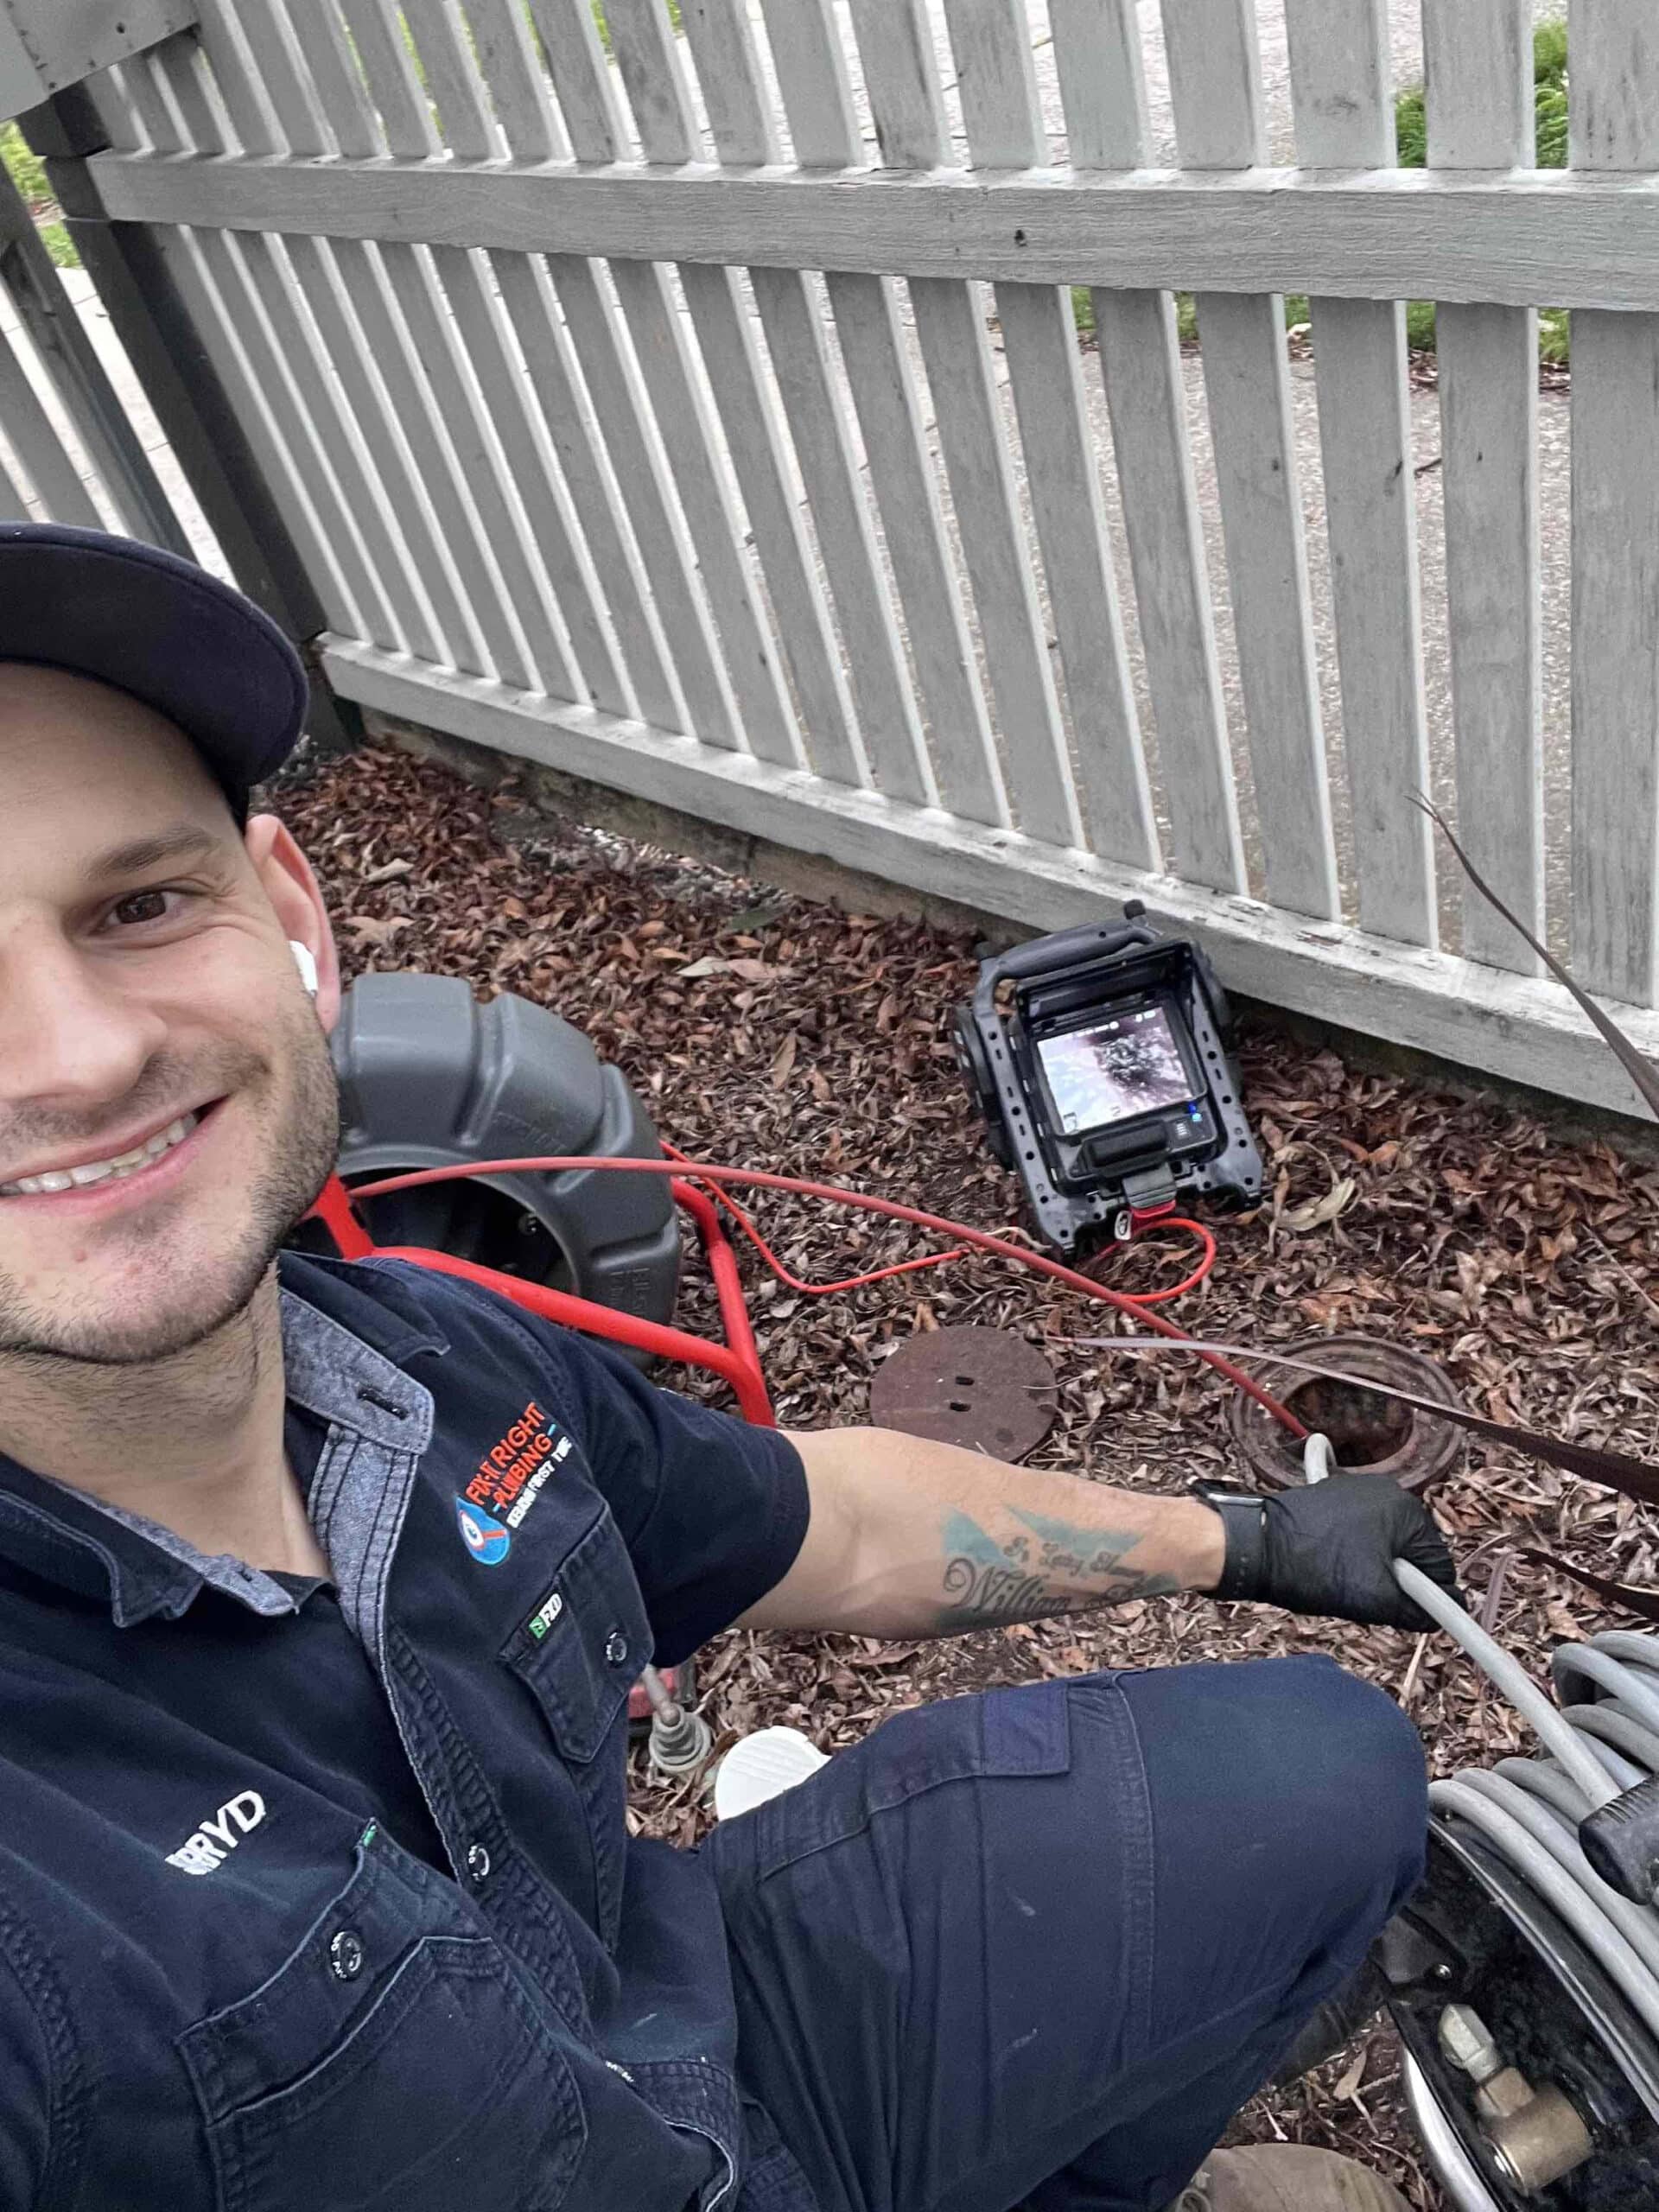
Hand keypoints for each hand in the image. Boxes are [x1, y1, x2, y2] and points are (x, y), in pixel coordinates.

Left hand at [1202, 1471, 1460, 1628]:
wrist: (1253, 1546)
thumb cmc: (1316, 1569)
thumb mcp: (1376, 1600)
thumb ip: (1418, 1611)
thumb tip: (1441, 1615)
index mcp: (1407, 1511)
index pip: (1438, 1565)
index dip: (1426, 1597)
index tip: (1406, 1612)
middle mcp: (1387, 1491)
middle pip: (1411, 1552)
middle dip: (1397, 1580)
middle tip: (1368, 1596)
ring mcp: (1357, 1490)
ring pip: (1384, 1545)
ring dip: (1374, 1567)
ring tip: (1344, 1580)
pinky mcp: (1332, 1496)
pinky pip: (1359, 1531)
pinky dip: (1353, 1550)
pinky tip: (1333, 1563)